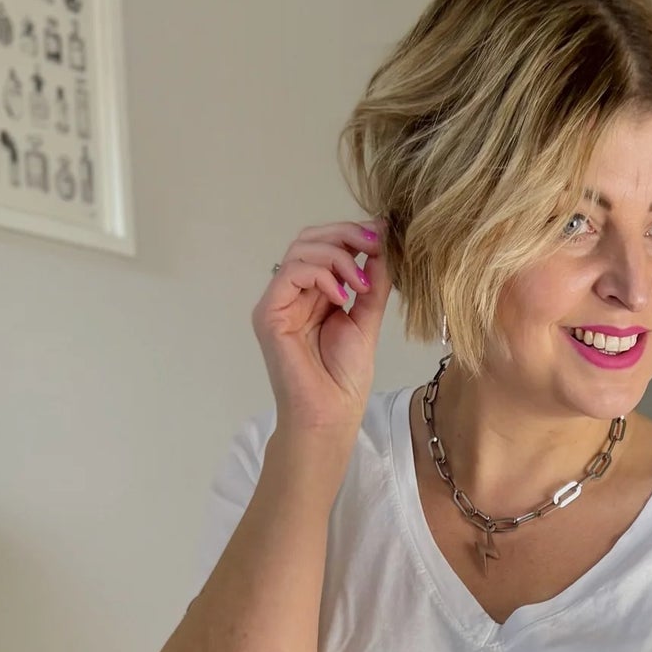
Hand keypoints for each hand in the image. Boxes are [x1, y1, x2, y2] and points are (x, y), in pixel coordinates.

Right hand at [253, 219, 391, 443]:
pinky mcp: (269, 314)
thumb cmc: (344, 380)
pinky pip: (291, 273)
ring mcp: (277, 303)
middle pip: (309, 240)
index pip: (324, 247)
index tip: (382, 234)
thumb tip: (382, 243)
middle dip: (345, 235)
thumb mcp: (366, 321)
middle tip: (375, 244)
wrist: (330, 417)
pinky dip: (321, 275)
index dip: (351, 234)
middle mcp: (291, 295)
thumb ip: (372, 284)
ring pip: (300, 250)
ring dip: (337, 256)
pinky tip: (342, 297)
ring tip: (360, 283)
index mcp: (312, 295)